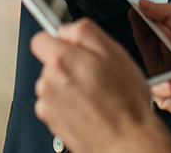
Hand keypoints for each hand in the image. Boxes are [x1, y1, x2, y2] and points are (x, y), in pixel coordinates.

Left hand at [31, 18, 170, 152]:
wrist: (129, 142)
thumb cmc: (126, 102)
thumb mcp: (114, 51)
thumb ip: (84, 31)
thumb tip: (66, 29)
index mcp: (61, 61)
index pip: (40, 39)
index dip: (58, 40)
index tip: (71, 46)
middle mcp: (49, 83)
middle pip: (49, 62)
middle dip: (68, 64)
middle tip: (94, 73)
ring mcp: (49, 106)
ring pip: (53, 84)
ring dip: (69, 85)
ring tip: (95, 94)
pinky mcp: (52, 124)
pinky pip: (55, 105)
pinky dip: (68, 104)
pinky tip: (89, 108)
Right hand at [141, 1, 170, 152]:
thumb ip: (170, 13)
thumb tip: (145, 3)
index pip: (149, 21)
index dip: (139, 14)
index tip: (133, 6)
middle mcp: (165, 53)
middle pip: (142, 39)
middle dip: (141, 33)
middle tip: (147, 30)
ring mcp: (162, 73)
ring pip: (140, 63)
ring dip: (155, 60)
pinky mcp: (162, 94)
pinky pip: (151, 88)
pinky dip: (162, 86)